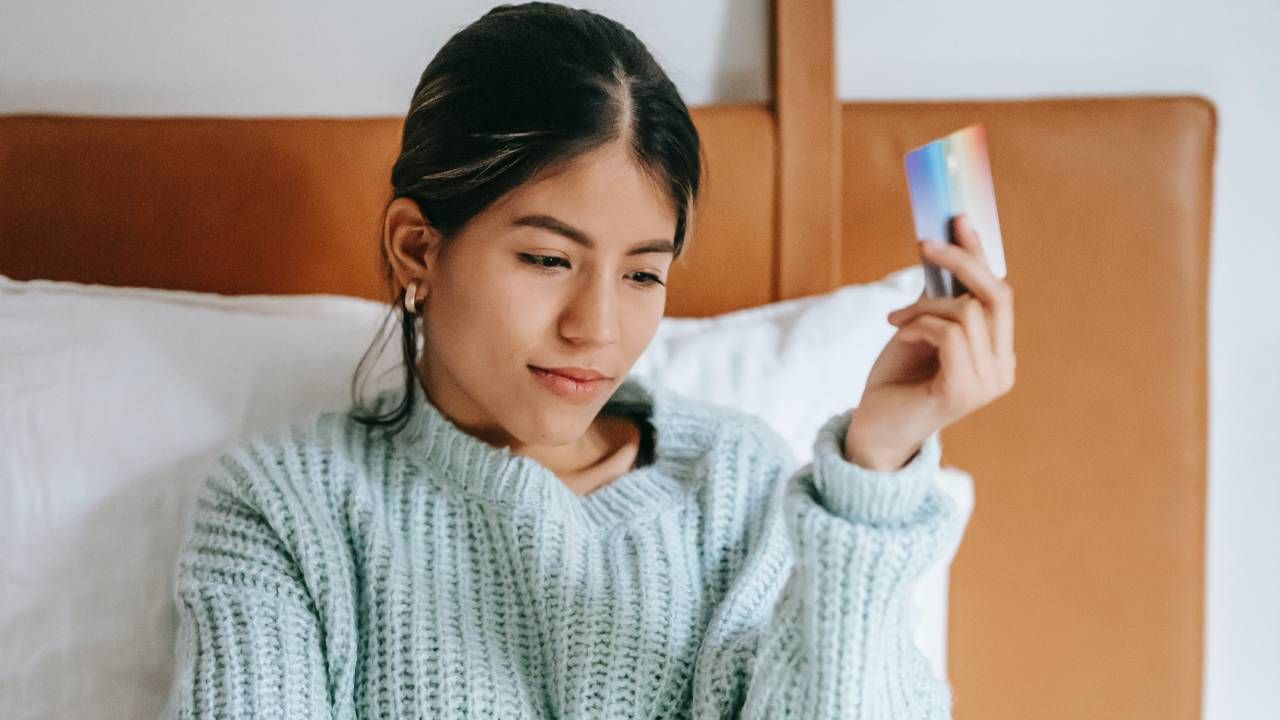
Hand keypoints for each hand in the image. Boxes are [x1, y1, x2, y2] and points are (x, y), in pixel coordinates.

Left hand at [843, 214, 1015, 469]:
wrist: (873, 430)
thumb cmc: (895, 382)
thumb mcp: (920, 330)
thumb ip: (940, 301)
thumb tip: (943, 251)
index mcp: (998, 355)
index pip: (1000, 294)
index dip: (981, 255)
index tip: (959, 220)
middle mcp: (1002, 370)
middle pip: (997, 295)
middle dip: (961, 261)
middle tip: (925, 243)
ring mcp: (987, 384)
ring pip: (967, 311)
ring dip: (924, 306)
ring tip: (898, 320)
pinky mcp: (962, 391)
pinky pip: (948, 333)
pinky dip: (918, 325)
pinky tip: (899, 336)